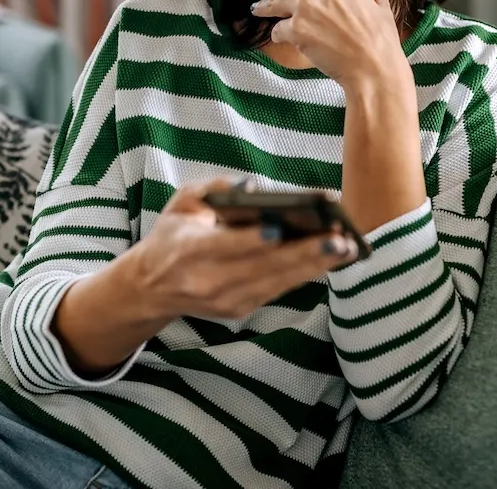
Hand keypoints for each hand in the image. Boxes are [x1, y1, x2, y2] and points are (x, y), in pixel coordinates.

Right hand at [121, 178, 356, 321]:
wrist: (150, 288)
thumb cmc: (173, 235)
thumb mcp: (182, 203)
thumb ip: (215, 188)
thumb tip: (253, 185)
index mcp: (189, 251)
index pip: (226, 246)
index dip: (254, 240)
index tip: (281, 228)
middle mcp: (208, 282)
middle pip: (263, 268)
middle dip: (304, 254)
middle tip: (339, 240)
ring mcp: (225, 301)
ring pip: (277, 283)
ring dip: (314, 267)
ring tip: (346, 249)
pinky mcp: (239, 311)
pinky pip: (277, 291)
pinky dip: (304, 275)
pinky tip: (329, 260)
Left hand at [249, 0, 406, 88]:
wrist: (373, 67)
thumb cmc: (380, 40)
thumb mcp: (381, 8)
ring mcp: (306, 5)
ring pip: (273, 2)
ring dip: (262, 6)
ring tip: (257, 9)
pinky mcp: (297, 29)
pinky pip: (277, 28)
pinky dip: (278, 34)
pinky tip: (282, 37)